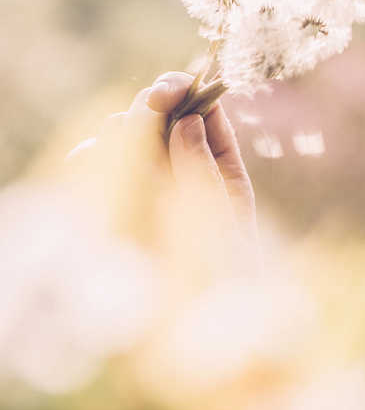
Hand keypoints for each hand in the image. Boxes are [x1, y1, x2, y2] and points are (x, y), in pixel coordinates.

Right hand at [67, 72, 256, 260]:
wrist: (203, 320)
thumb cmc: (226, 270)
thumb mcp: (223, 215)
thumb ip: (202, 166)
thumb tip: (186, 120)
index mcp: (221, 162)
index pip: (204, 111)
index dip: (188, 90)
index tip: (172, 88)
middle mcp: (184, 165)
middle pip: (162, 115)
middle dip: (153, 101)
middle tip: (153, 102)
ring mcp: (151, 181)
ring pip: (129, 135)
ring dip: (124, 125)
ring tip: (126, 134)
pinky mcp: (123, 201)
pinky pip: (103, 166)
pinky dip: (94, 153)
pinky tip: (93, 155)